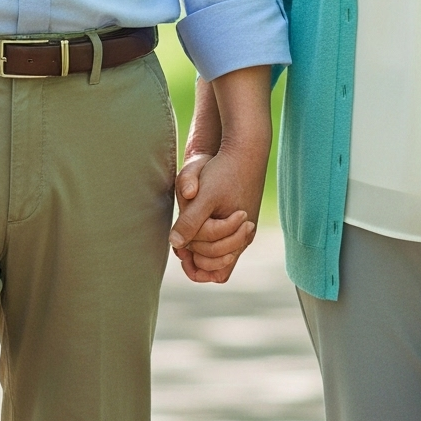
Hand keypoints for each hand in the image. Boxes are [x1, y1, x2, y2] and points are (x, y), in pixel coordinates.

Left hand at [171, 139, 266, 283]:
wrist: (244, 149)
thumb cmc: (223, 171)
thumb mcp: (203, 196)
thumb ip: (190, 221)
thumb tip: (175, 244)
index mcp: (238, 234)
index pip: (216, 271)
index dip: (196, 266)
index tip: (182, 250)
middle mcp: (244, 236)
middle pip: (217, 265)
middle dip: (197, 256)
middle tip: (182, 243)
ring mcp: (244, 228)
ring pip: (221, 255)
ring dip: (202, 249)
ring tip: (186, 236)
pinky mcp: (240, 218)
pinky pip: (224, 241)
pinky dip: (208, 239)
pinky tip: (194, 225)